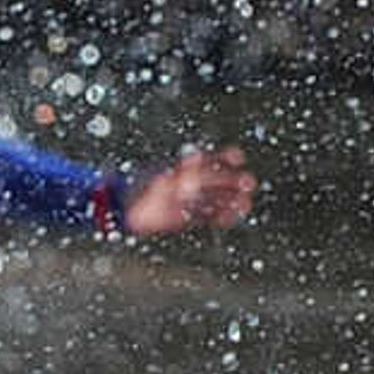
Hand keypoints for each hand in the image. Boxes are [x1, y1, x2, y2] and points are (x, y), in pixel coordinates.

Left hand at [119, 144, 257, 236]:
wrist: (124, 209)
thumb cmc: (138, 188)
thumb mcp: (158, 177)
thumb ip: (180, 170)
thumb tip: (196, 156)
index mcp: (183, 170)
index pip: (208, 160)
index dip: (224, 157)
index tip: (238, 157)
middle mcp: (188, 183)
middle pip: (216, 181)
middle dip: (233, 181)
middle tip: (249, 182)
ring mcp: (188, 200)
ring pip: (215, 199)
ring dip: (231, 200)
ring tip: (246, 203)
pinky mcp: (185, 216)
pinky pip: (206, 216)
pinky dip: (219, 216)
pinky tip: (231, 217)